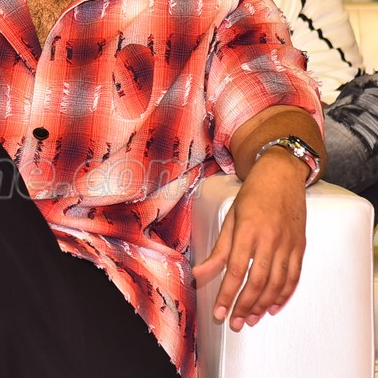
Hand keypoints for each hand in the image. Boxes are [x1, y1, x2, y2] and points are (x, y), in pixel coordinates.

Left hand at [192, 150, 307, 331]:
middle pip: (257, 282)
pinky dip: (284, 295)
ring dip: (263, 305)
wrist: (282, 176)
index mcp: (248, 231)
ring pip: (277, 283)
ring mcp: (288, 244)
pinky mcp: (300, 247)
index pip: (235, 270)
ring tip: (250, 319)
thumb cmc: (252, 196)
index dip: (227, 294)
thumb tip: (199, 274)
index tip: (219, 312)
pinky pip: (294, 277)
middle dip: (244, 306)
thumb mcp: (230, 218)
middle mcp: (270, 240)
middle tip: (235, 323)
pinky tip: (272, 307)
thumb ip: (218, 250)